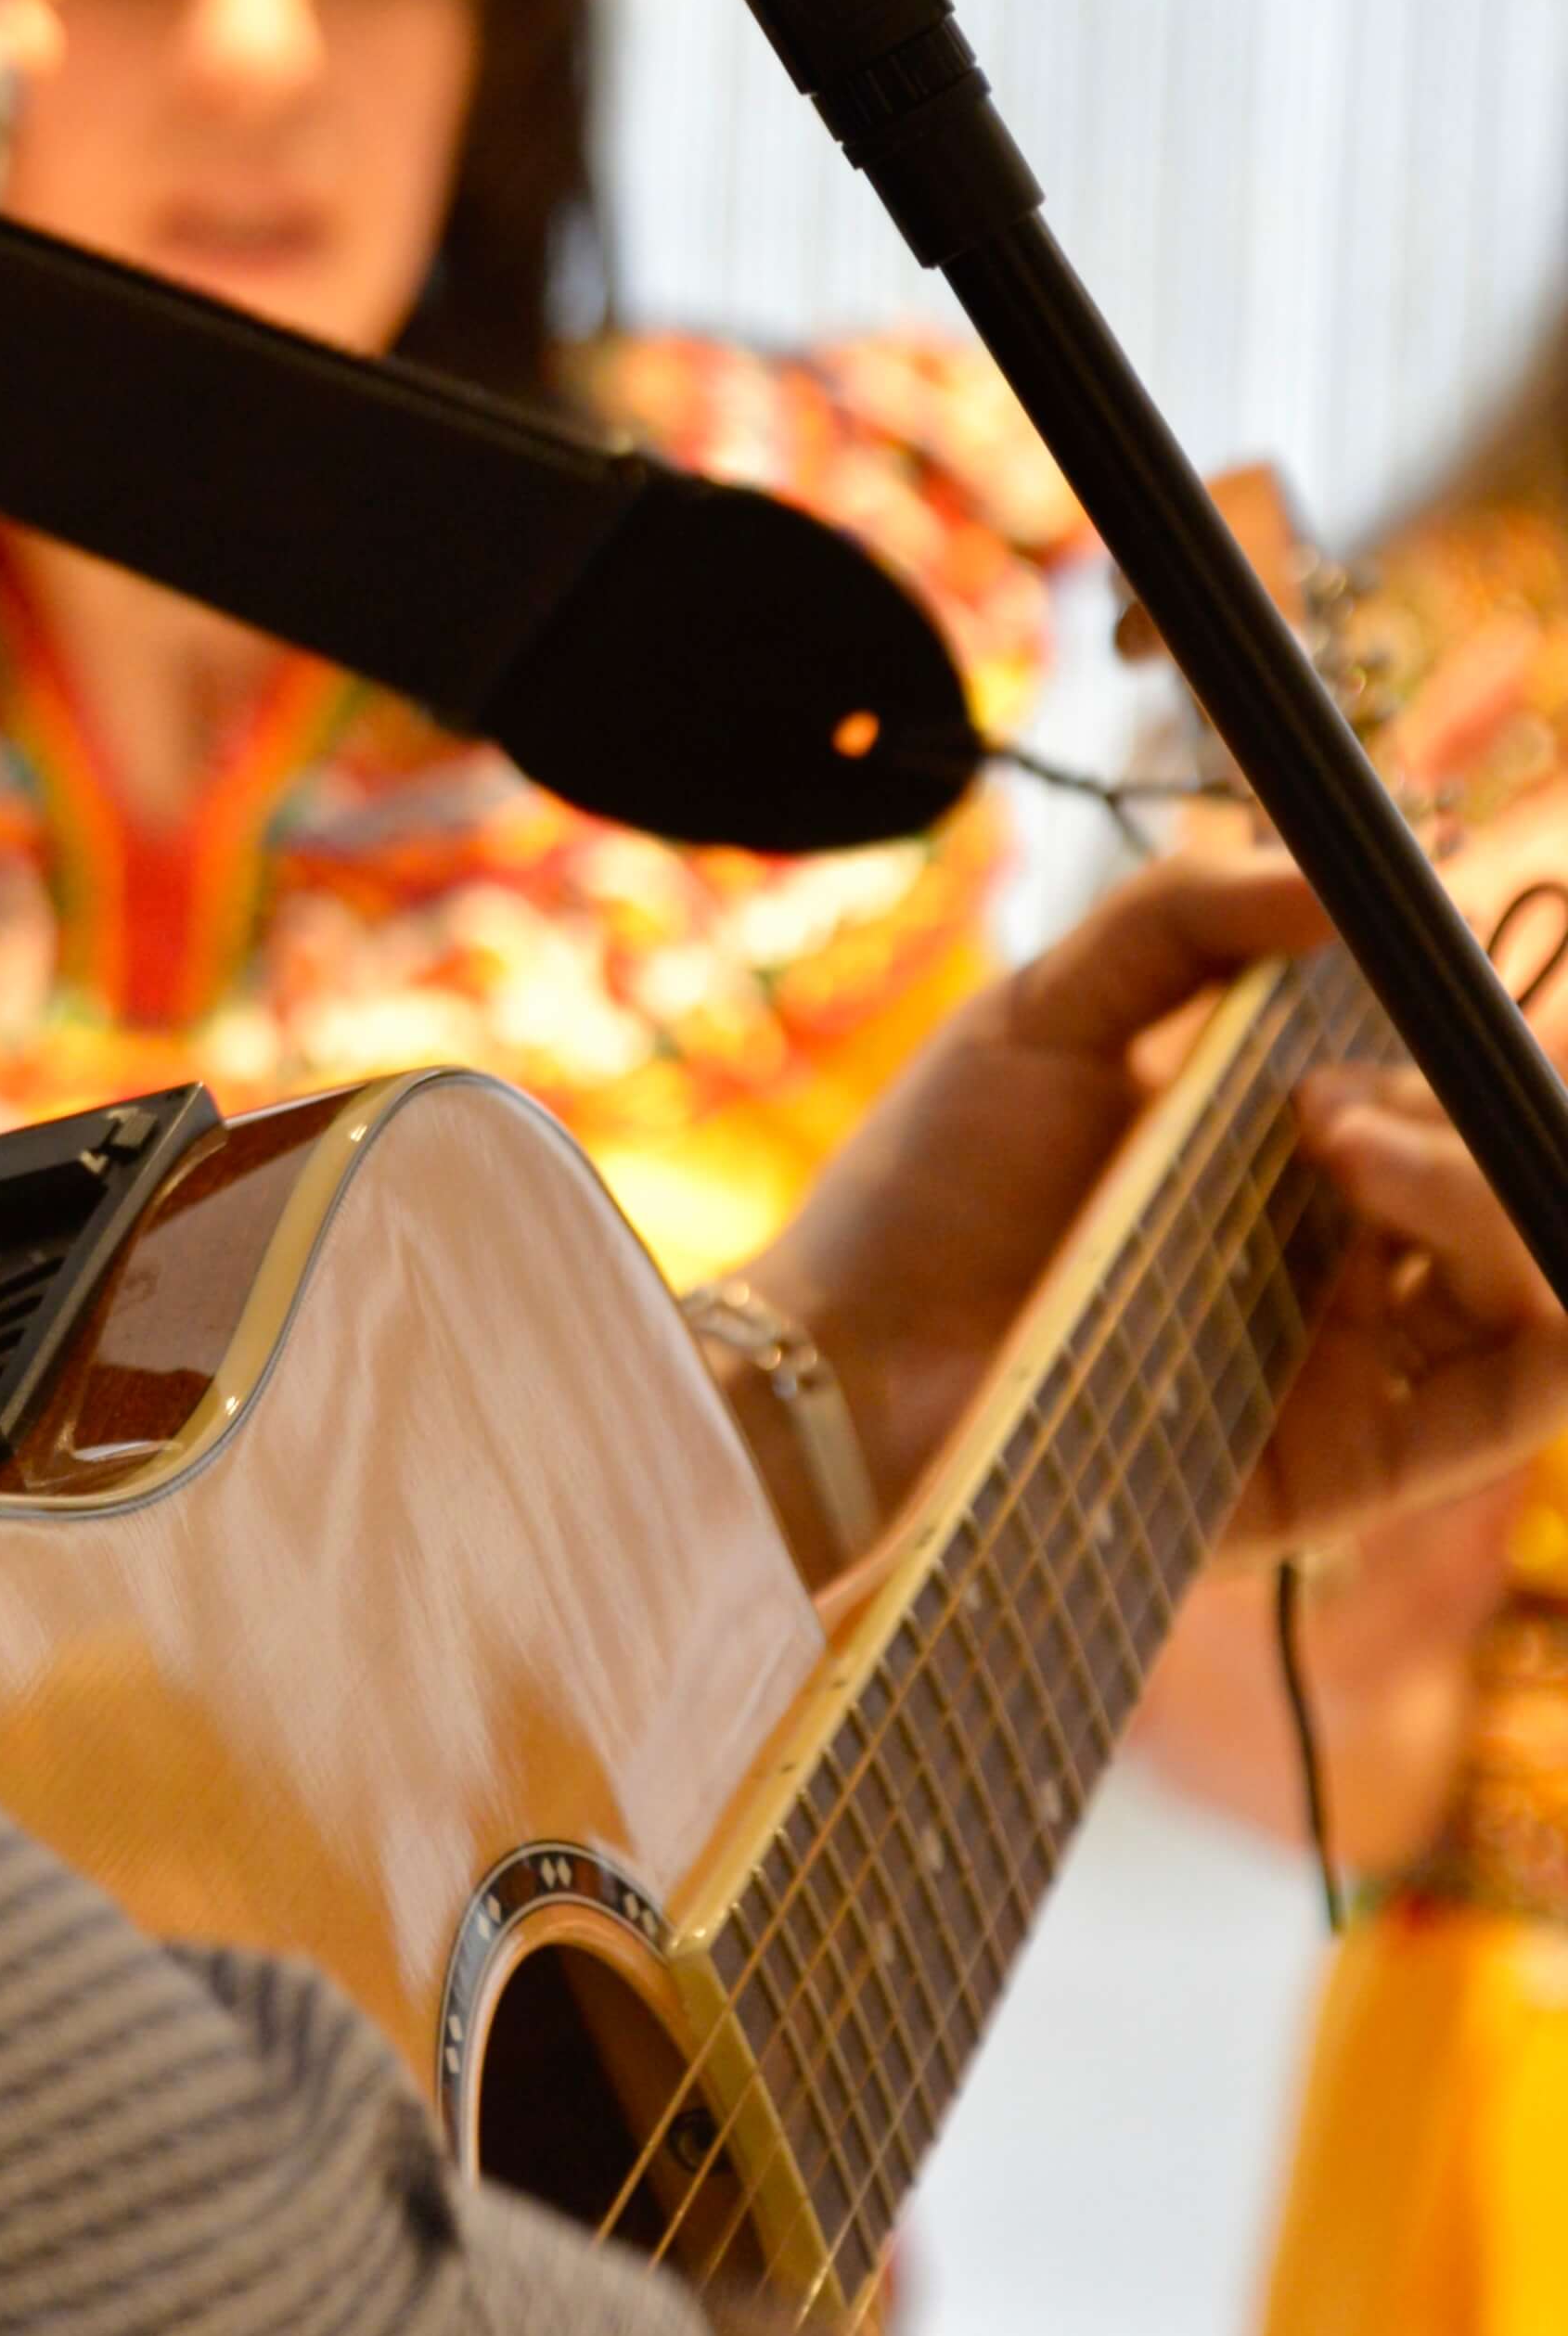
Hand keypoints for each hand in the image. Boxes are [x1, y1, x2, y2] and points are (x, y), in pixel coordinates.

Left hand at [751, 835, 1567, 1562]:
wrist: (837, 1358)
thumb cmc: (923, 1192)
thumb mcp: (1048, 1012)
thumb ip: (1186, 921)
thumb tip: (1340, 868)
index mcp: (1286, 1164)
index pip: (1444, 1083)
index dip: (1459, 1018)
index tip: (1419, 949)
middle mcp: (1341, 1266)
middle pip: (1505, 1168)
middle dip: (1457, 1095)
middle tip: (1314, 1091)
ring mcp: (1355, 1369)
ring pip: (1531, 1269)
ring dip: (1481, 1181)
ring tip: (1335, 1135)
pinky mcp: (1351, 1467)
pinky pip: (1523, 1391)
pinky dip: (1528, 1288)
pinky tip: (1392, 1195)